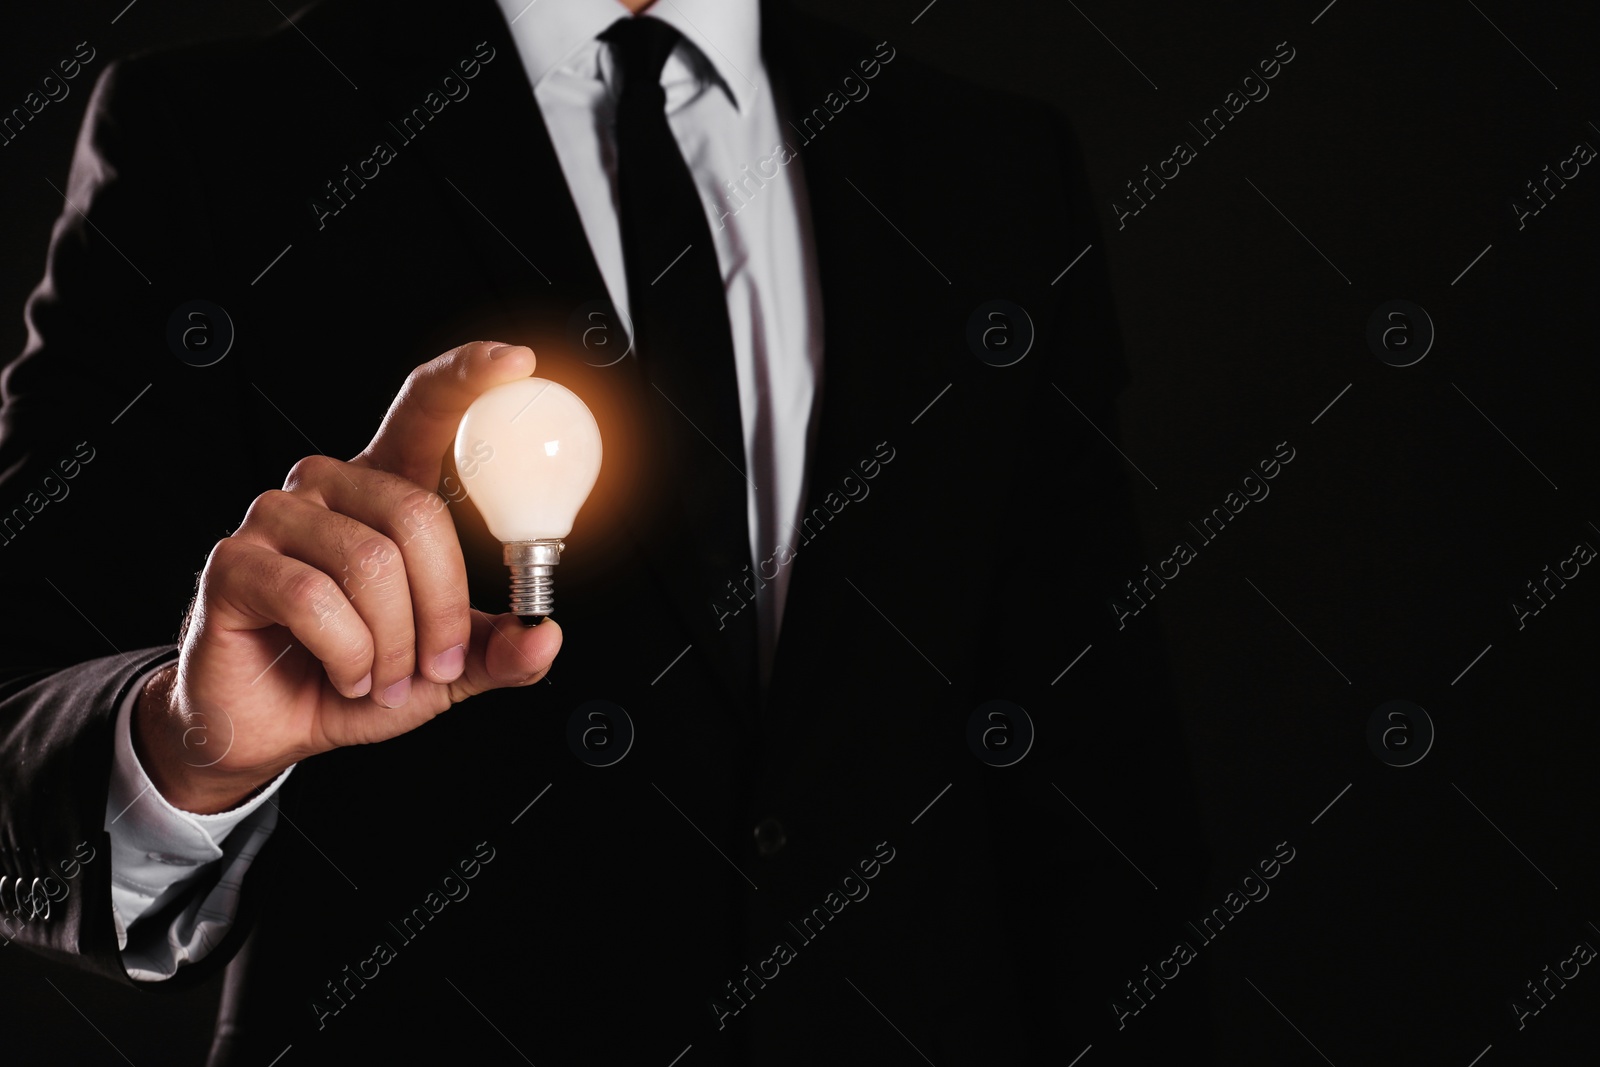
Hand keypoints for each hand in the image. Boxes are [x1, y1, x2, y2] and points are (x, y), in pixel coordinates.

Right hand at [133, 341, 560, 812]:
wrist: (265, 726)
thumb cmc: (351, 677)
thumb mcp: (443, 669)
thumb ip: (496, 650)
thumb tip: (545, 635)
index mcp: (384, 491)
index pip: (424, 411)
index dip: (466, 379)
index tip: (516, 363)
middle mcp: (329, 487)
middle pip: (417, 514)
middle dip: (442, 608)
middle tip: (435, 665)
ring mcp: (275, 517)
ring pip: (370, 563)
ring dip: (393, 644)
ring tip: (381, 678)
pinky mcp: (232, 561)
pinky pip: (316, 600)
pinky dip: (349, 656)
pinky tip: (343, 675)